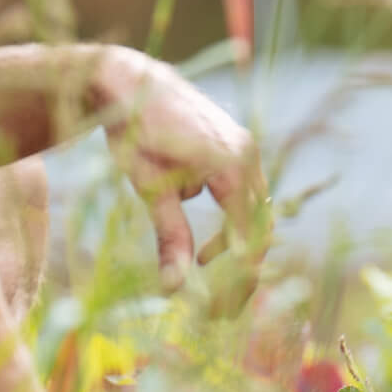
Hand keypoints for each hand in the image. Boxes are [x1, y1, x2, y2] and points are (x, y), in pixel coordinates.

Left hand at [88, 47, 269, 296]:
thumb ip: (170, 236)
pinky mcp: (236, 146)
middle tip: (222, 308)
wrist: (130, 80)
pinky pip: (244, 196)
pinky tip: (203, 241)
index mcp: (230, 164)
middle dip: (244, 269)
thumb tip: (175, 289)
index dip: (239, 279)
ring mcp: (245, 148)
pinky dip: (230, 223)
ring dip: (236, 245)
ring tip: (205, 269)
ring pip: (255, 212)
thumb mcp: (148, 187)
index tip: (221, 311)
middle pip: (261, 226)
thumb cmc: (133, 131)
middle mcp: (247, 154)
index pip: (248, 235)